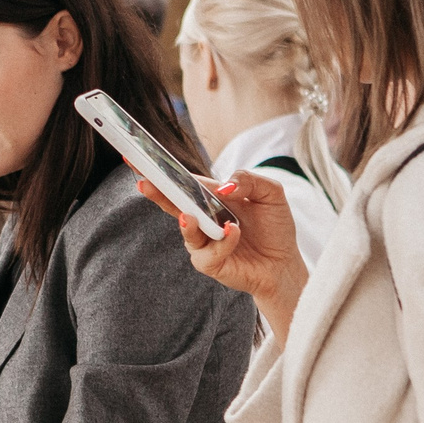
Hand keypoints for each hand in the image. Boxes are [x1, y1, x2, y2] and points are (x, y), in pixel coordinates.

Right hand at [134, 171, 307, 338]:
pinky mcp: (211, 264)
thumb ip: (248, 180)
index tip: (139, 159)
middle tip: (144, 182)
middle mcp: (202, 219)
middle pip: (173, 203)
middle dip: (156, 192)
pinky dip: (221, 241)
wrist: (285, 263)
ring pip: (187, 231)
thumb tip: (224, 186)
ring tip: (188, 216)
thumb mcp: (270, 193)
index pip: (183, 181)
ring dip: (187, 223)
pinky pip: (209, 253)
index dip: (161, 171)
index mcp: (212, 197)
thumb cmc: (275, 227)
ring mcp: (204, 242)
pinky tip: (233, 232)